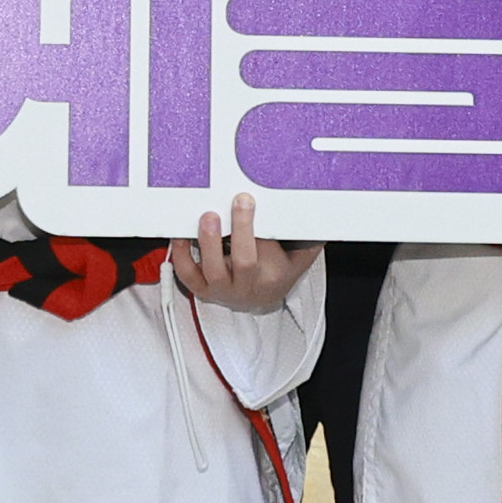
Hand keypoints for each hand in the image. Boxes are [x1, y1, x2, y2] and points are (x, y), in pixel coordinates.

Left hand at [176, 194, 317, 312]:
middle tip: (240, 201)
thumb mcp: (299, 259)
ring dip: (208, 242)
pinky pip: (188, 276)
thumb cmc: (277, 273)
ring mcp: (222, 290)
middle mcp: (246, 286)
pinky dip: (179, 256)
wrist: (259, 302)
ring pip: (213, 270)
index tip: (253, 200)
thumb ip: (309, 238)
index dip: (259, 227)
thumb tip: (322, 210)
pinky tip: (179, 235)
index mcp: (272, 277)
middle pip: (245, 261)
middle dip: (242, 229)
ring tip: (208, 217)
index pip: (268, 250)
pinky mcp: (202, 290)